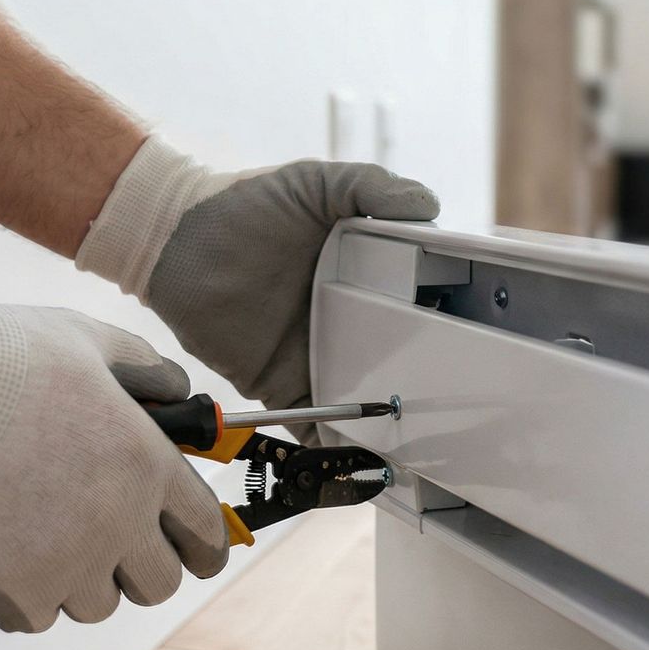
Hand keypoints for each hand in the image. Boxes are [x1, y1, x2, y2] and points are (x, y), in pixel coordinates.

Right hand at [0, 284, 227, 631]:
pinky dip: (26, 593)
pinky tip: (6, 548)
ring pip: (97, 604)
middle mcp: (117, 524)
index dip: (204, 540)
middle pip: (160, 583)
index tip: (191, 541)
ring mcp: (65, 566)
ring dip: (81, 578)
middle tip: (114, 535)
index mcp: (147, 466)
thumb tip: (177, 395)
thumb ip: (148, 371)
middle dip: (143, 562)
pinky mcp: (12, 593)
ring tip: (48, 533)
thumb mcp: (90, 342)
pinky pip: (37, 616)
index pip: (207, 534)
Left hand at [77, 138, 438, 442]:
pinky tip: (358, 466)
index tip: (476, 349)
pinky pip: (314, 424)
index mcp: (364, 273)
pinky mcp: (282, 386)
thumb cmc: (241, 204)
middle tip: (456, 417)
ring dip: (386, 425)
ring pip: (363, 400)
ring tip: (418, 453)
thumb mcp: (313, 183)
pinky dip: (335, 448)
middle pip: (398, 361)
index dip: (444, 326)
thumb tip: (427, 206)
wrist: (172, 241)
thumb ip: (369, 186)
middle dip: (423, 388)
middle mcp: (347, 318)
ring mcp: (316, 355)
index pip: (415, 304)